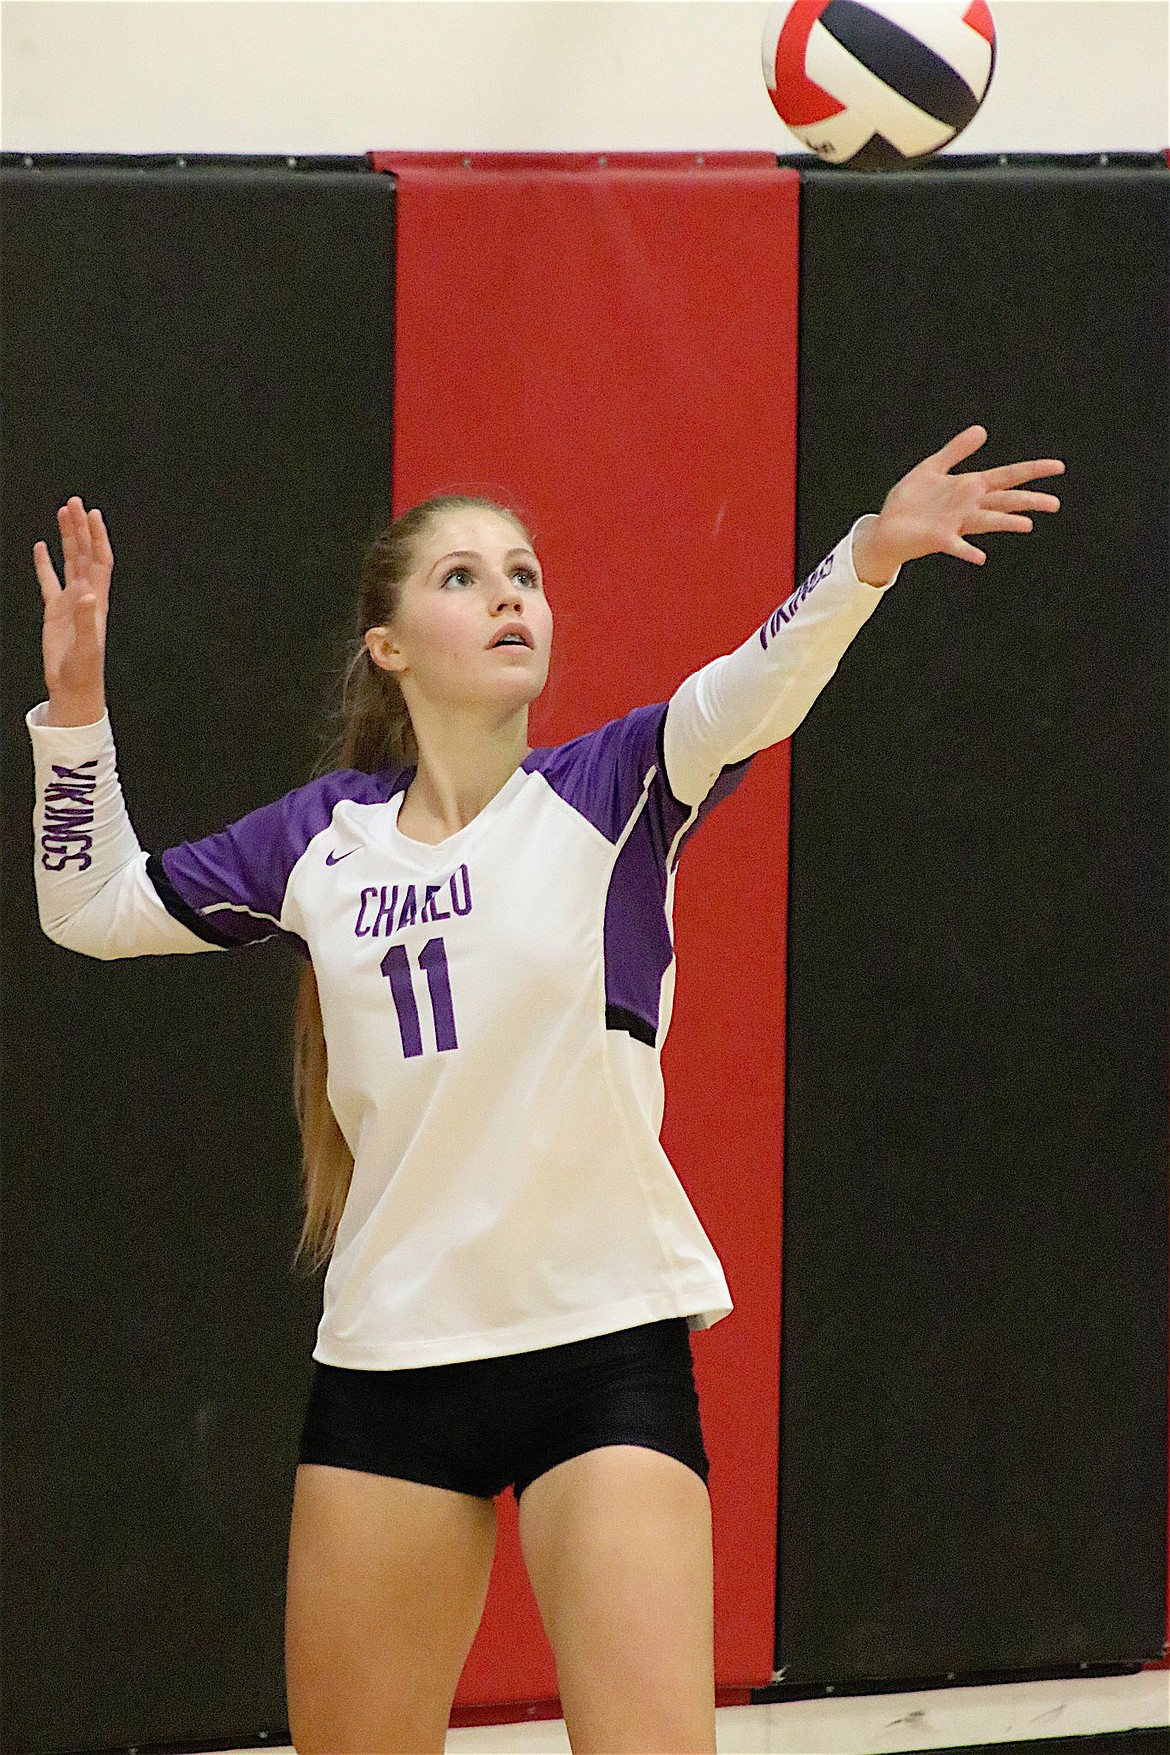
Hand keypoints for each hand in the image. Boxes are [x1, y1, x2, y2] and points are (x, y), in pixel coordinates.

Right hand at [34, 496, 112, 701]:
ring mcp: (71, 601)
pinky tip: (41, 547)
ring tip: (62, 513)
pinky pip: (50, 580)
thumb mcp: (87, 646)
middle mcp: (86, 595)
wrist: (74, 687)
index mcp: (97, 600)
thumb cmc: (84, 671)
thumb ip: (87, 620)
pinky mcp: (55, 610)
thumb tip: (88, 596)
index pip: (100, 560)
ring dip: (67, 538)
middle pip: (84, 553)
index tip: (92, 514)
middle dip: (80, 527)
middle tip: (74, 502)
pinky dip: (45, 563)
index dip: (97, 537)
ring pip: (69, 561)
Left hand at [868, 425, 1064, 576]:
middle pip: (1004, 501)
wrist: (887, 528)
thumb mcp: (933, 467)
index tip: (1057, 467)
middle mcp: (968, 507)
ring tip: (1026, 525)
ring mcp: (955, 524)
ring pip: (986, 521)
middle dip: (1029, 501)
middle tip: (1055, 504)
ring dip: (1005, 523)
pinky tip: (979, 557)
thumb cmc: (911, 501)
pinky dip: (967, 551)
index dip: (1031, 471)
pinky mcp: (938, 539)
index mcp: (970, 487)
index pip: (1007, 477)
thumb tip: (982, 430)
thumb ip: (956, 450)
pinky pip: (956, 545)